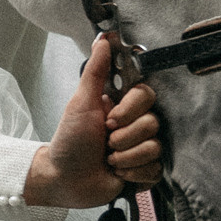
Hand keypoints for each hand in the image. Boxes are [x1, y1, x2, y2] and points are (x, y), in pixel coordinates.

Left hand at [24, 37, 162, 208]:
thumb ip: (95, 71)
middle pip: (153, 123)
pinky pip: (155, 169)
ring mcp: (142, 148)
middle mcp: (135, 125)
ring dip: (126, 157)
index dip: (129, 111)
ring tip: (108, 158)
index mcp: (123, 106)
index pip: (146, 96)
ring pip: (155, 147)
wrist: (64, 179)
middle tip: (105, 142)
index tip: (108, 120)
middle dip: (124, 137)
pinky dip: (132, 173)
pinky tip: (117, 173)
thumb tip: (103, 40)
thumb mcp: (80, 103)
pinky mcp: (145, 171)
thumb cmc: (69, 142)